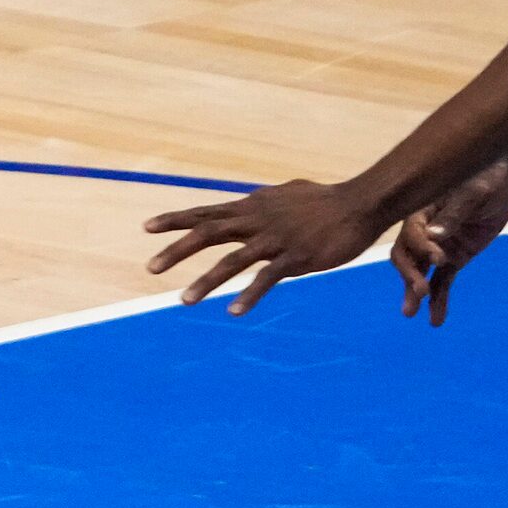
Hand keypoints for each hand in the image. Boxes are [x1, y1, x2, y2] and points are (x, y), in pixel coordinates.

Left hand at [143, 178, 392, 314]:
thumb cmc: (323, 200)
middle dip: (177, 250)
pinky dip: (250, 295)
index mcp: (252, 207)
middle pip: (209, 234)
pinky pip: (269, 278)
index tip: (146, 228)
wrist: (361, 203)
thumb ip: (261, 203)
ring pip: (233, 261)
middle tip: (151, 269)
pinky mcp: (297, 257)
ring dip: (207, 281)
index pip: (206, 212)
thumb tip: (249, 200)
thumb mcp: (284, 195)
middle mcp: (258, 221)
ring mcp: (276, 239)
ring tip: (184, 301)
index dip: (175, 220)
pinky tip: (234, 312)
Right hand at [391, 161, 507, 325]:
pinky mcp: (452, 259)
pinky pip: (442, 282)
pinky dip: (440, 299)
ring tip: (410, 313)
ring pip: (420, 274)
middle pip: (406, 258)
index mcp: (420, 212)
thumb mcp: (472, 193)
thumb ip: (453, 214)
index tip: (439, 259)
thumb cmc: (484, 179)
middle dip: (410, 276)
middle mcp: (423, 233)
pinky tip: (436, 319)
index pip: (411, 234)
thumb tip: (433, 236)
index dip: (422, 248)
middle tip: (420, 292)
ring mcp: (436, 248)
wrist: (502, 183)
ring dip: (415, 293)